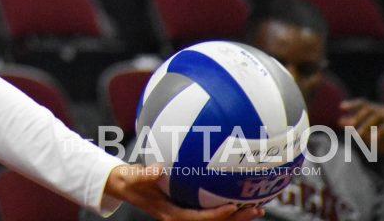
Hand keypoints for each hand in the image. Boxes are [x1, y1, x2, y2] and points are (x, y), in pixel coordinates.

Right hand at [105, 165, 264, 220]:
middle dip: (237, 219)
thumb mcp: (134, 177)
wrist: (126, 187)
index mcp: (172, 215)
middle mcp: (183, 219)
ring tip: (258, 207)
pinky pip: (212, 211)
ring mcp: (187, 215)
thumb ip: (145, 175)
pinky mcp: (189, 209)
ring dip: (237, 217)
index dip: (218, 215)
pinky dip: (228, 207)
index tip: (233, 206)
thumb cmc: (130, 181)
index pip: (200, 219)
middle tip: (257, 209)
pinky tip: (240, 197)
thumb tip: (158, 169)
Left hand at [339, 99, 383, 158]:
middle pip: (368, 108)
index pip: (362, 103)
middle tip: (349, 125)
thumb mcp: (363, 134)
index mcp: (375, 109)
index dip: (352, 104)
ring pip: (376, 116)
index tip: (340, 107)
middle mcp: (383, 110)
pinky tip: (372, 141)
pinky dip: (378, 133)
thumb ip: (353, 127)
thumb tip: (339, 121)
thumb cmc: (379, 140)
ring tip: (357, 136)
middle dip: (358, 116)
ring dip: (365, 126)